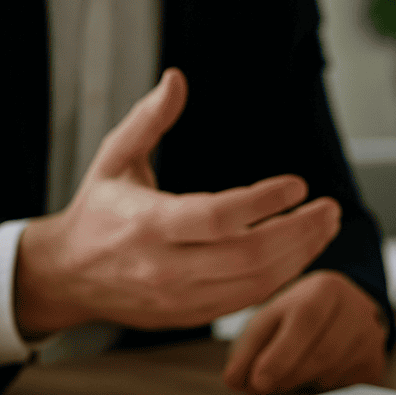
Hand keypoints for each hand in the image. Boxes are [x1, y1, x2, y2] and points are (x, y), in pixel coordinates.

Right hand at [15, 68, 341, 337]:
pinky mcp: (190, 315)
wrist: (66, 276)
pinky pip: (247, 300)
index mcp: (147, 224)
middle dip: (299, 232)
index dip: (263, 203)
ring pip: (255, 283)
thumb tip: (176, 79)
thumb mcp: (114, 159)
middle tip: (329, 208)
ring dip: (300, 255)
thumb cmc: (97, 212)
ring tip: (325, 227)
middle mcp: (165, 266)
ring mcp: (180, 297)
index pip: (217, 218)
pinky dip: (281, 277)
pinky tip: (301, 252)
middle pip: (248, 256)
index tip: (297, 184)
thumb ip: (148, 120)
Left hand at [223, 270, 387, 394]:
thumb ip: (247, 348)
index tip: (258, 381)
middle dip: (287, 375)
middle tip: (266, 384)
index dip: (281, 355)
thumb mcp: (268, 320)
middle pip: (322, 353)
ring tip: (289, 374)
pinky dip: (321, 387)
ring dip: (302, 383)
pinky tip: (314, 373)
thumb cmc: (296, 316)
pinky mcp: (375, 361)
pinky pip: (344, 387)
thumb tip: (234, 380)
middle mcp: (356, 308)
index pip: (306, 320)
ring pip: (332, 373)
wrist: (339, 312)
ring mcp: (371, 336)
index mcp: (325, 288)